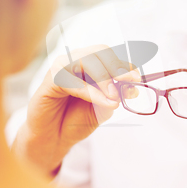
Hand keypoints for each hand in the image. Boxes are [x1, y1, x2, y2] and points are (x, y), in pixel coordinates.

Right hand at [12, 45, 140, 176]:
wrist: (55, 137)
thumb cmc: (76, 118)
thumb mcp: (104, 107)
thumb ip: (116, 96)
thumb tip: (132, 87)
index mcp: (90, 63)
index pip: (111, 54)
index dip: (126, 64)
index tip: (137, 79)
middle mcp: (75, 60)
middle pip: (100, 51)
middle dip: (117, 67)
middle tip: (128, 83)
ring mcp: (61, 67)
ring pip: (87, 60)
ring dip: (104, 78)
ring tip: (114, 98)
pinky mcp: (50, 79)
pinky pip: (72, 79)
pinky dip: (90, 91)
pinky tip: (101, 102)